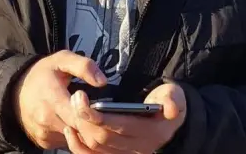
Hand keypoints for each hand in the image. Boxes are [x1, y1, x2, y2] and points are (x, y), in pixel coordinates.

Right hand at [13, 51, 107, 149]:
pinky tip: (74, 121)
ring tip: (85, 115)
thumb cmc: (42, 74)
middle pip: (81, 133)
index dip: (95, 114)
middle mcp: (48, 121)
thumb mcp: (61, 60)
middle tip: (97, 111)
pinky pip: (67, 143)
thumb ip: (83, 66)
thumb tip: (102, 81)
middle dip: (94, 125)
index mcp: (53, 99)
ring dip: (85, 131)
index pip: (81, 117)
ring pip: (76, 140)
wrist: (15, 91)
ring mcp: (46, 135)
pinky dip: (75, 135)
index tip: (96, 102)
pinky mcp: (45, 143)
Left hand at [64, 83, 186, 153]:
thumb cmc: (168, 102)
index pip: (118, 127)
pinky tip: (70, 130)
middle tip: (74, 98)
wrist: (168, 118)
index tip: (81, 98)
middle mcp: (138, 148)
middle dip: (84, 120)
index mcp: (151, 133)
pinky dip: (79, 147)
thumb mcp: (175, 97)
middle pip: (102, 139)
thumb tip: (172, 108)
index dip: (97, 116)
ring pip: (95, 148)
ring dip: (80, 131)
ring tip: (71, 108)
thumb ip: (173, 100)